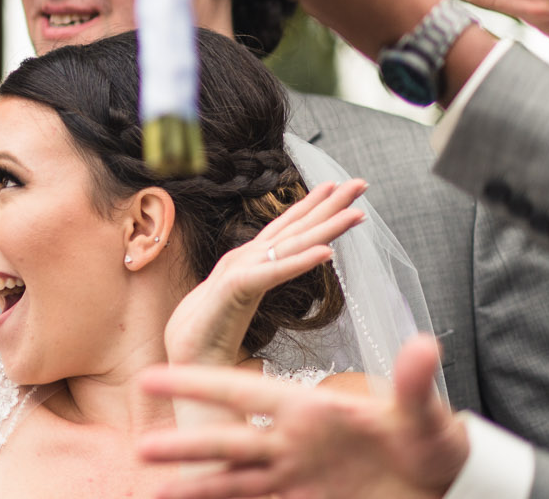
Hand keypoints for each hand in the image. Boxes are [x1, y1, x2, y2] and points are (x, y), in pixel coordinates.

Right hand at [136, 335, 467, 498]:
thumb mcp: (425, 415)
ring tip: (156, 492)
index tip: (152, 378)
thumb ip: (413, 384)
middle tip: (143, 447)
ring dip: (197, 484)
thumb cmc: (430, 442)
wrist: (441, 485)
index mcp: (306, 409)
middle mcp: (290, 442)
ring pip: (234, 479)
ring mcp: (295, 477)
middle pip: (228, 441)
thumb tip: (423, 345)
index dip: (197, 385)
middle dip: (187, 444)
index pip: (242, 391)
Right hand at [162, 180, 366, 367]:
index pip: (288, 230)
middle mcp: (247, 261)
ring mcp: (240, 273)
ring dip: (325, 225)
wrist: (187, 365)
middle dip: (329, 204)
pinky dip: (300, 262)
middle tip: (361, 183)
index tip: (340, 190)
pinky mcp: (234, 290)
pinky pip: (273, 274)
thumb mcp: (237, 307)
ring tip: (356, 212)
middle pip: (294, 227)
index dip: (314, 208)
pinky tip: (328, 253)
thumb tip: (275, 279)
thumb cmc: (208, 339)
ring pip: (290, 244)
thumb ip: (253, 290)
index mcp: (250, 264)